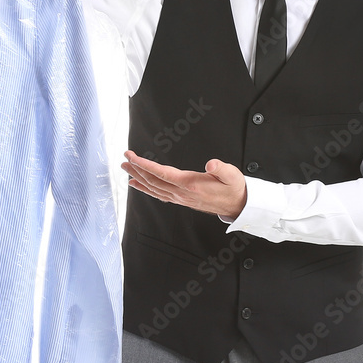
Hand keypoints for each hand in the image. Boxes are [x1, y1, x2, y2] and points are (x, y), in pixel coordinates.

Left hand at [121, 150, 247, 218]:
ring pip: (154, 188)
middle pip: (153, 180)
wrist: (237, 204)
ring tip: (126, 170)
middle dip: (137, 169)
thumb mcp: (232, 175)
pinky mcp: (181, 199)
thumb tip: (211, 164)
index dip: (145, 165)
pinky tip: (139, 185)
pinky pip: (159, 194)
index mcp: (190, 184)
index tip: (133, 157)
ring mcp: (180, 197)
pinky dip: (146, 189)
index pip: (162, 173)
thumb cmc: (234, 188)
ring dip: (138, 178)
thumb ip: (221, 168)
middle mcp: (182, 192)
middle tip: (124, 158)